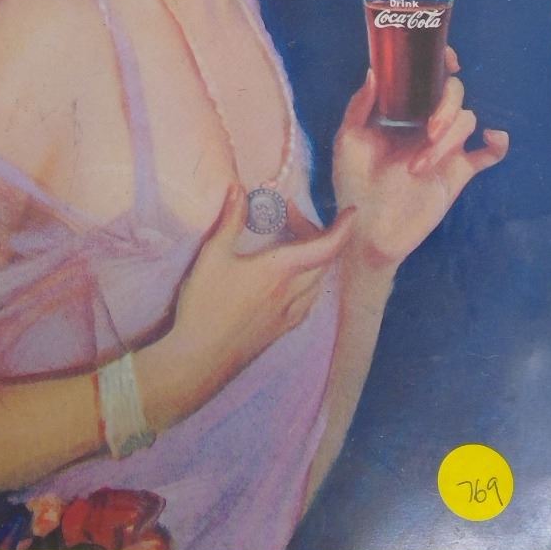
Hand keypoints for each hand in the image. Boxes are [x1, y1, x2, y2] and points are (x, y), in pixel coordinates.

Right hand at [152, 185, 356, 422]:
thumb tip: (239, 190)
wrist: (199, 359)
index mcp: (280, 270)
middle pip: (323, 260)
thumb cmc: (204, 306)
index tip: (351, 212)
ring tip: (292, 245)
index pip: (326, 247)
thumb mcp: (212, 256)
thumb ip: (229, 221)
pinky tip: (293, 284)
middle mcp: (292, 292)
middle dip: (316, 233)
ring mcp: (288, 315)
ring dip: (314, 259)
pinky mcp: (280, 331)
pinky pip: (308, 302)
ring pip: (317, 282)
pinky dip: (309, 283)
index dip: (343, 228)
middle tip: (289, 217)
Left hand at [332, 47, 508, 270]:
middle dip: (445, 108)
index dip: (441, 62)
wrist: (369, 231)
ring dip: (448, 141)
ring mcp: (444, 146)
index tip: (447, 60)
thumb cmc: (353, 184)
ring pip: (467, 121)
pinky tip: (493, 139)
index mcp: (402, 110)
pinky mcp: (459, 171)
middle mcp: (425, 123)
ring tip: (418, 168)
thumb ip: (360, 106)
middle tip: (429, 131)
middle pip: (454, 95)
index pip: (428, 77)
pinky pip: (489, 153)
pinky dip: (497, 144)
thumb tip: (372, 72)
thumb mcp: (347, 141)